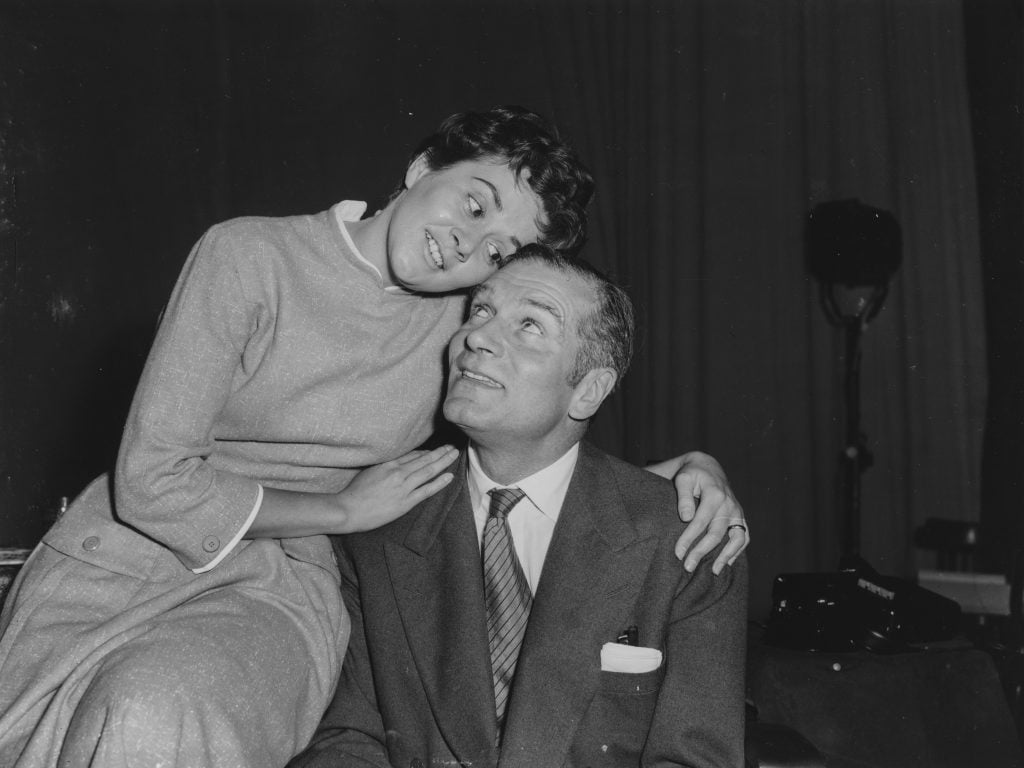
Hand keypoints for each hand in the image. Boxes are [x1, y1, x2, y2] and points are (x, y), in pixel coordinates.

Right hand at [337, 446, 458, 532]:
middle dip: (440, 452)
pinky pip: (426, 490)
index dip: (426, 452)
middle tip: (452, 447)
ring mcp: (403, 487)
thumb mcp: (369, 471)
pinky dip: (439, 483)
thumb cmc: (354, 492)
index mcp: (388, 464)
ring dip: (443, 461)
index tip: (435, 450)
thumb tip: (396, 463)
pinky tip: (450, 476)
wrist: (349, 509)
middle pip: (424, 459)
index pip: (412, 454)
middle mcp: (398, 472)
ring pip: (428, 471)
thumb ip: (384, 466)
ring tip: (454, 455)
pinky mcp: (405, 502)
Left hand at [645, 451, 748, 574]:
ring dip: (726, 556)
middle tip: (688, 567)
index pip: (700, 522)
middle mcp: (729, 504)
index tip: (678, 553)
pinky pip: (745, 536)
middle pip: (717, 534)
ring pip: (737, 538)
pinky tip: (727, 563)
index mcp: (715, 494)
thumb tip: (686, 518)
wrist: (709, 468)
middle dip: (702, 552)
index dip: (688, 539)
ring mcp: (737, 511)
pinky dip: (738, 551)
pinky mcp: (740, 516)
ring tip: (713, 571)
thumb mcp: (684, 478)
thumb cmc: (693, 474)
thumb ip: (684, 497)